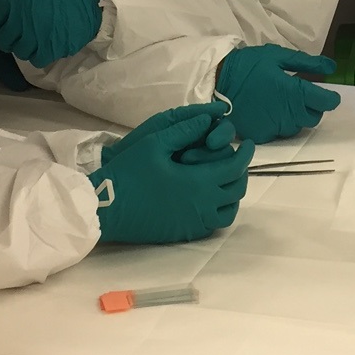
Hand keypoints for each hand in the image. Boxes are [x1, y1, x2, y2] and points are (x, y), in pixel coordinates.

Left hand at [0, 0, 103, 69]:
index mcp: (14, 3)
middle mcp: (20, 21)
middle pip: (2, 40)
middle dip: (6, 39)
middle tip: (14, 36)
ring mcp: (34, 37)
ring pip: (18, 52)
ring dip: (22, 48)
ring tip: (31, 41)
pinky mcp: (49, 49)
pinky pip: (35, 60)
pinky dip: (37, 55)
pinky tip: (42, 48)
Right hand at [92, 103, 252, 244]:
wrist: (106, 208)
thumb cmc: (128, 173)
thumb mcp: (154, 143)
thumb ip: (184, 130)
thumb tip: (209, 120)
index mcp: (198, 182)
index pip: (236, 167)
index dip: (246, 153)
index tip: (248, 142)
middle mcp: (202, 206)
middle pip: (237, 190)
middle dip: (242, 172)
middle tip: (237, 158)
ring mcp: (194, 223)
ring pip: (229, 212)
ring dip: (232, 194)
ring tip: (225, 179)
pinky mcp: (184, 234)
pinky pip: (213, 225)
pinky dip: (219, 210)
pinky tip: (207, 198)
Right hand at [217, 45, 340, 143]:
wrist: (216, 81)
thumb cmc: (249, 65)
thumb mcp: (278, 56)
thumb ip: (307, 63)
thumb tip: (332, 67)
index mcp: (295, 92)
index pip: (327, 103)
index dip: (330, 98)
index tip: (326, 94)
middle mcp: (288, 114)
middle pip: (314, 118)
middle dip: (312, 107)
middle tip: (299, 97)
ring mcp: (274, 128)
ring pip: (297, 127)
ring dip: (296, 117)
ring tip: (282, 104)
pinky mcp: (262, 136)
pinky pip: (279, 134)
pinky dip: (278, 125)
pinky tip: (268, 113)